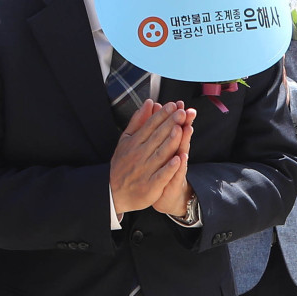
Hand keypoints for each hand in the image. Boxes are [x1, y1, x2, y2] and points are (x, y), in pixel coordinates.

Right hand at [109, 100, 186, 214]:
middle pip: (157, 137)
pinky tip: (179, 159)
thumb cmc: (123, 164)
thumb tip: (149, 102)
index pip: (150, 126)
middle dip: (169, 124)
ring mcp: (145, 170)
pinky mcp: (151, 185)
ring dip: (171, 142)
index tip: (173, 105)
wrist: (115, 193)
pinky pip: (162, 175)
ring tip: (181, 129)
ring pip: (160, 154)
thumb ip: (138, 121)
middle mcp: (139, 155)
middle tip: (181, 112)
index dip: (161, 115)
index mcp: (133, 143)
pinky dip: (169, 167)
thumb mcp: (126, 140)